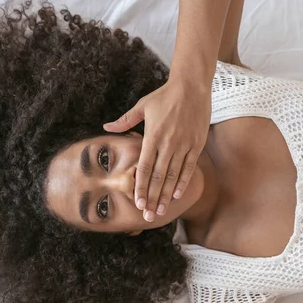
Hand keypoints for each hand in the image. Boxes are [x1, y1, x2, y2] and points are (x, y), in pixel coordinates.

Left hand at [103, 76, 211, 221]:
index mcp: (152, 136)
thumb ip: (125, 121)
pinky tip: (176, 195)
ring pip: (173, 176)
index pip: (144, 168)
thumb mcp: (142, 106)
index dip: (141, 187)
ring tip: (161, 211)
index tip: (137, 203)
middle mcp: (168, 143)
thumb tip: (106, 128)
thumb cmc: (165, 96)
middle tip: (148, 216)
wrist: (192, 86)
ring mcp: (184, 145)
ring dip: (166, 195)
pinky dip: (182, 183)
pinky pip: (189, 168)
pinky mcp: (196, 145)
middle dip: (153, 198)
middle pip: (158, 177)